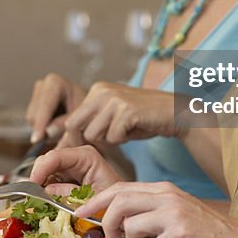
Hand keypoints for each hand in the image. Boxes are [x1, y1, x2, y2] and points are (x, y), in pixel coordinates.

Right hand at [26, 73, 86, 142]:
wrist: (88, 106)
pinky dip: (42, 126)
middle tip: (59, 137)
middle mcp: (43, 84)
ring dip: (43, 128)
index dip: (40, 124)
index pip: (44, 106)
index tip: (37, 140)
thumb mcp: (80, 118)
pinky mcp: (34, 101)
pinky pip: (32, 121)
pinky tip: (56, 123)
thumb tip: (47, 132)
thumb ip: (64, 124)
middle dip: (43, 128)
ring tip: (61, 128)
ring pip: (31, 119)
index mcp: (55, 83)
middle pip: (34, 114)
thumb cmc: (87, 110)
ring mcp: (36, 92)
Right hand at [29, 145, 124, 195]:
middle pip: (47, 161)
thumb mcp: (92, 200)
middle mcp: (76, 156)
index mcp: (86, 156)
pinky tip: (45, 199)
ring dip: (38, 184)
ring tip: (38, 200)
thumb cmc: (113, 203)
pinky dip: (43, 189)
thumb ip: (68, 194)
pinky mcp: (65, 174)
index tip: (32, 185)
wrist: (122, 208)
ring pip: (44, 170)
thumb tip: (46, 190)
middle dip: (37, 177)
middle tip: (31, 196)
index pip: (56, 156)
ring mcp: (70, 164)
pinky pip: (47, 179)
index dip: (41, 169)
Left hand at [58, 82, 176, 148]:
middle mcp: (101, 91)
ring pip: (93, 134)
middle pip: (75, 126)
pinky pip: (113, 138)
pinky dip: (123, 140)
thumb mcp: (112, 117)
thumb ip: (91, 124)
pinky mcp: (126, 110)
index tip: (88, 147)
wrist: (174, 113)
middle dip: (87, 141)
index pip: (71, 120)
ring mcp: (114, 99)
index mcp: (96, 90)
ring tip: (125, 132)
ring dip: (109, 140)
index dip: (76, 138)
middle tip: (106, 144)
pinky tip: (135, 130)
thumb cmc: (142, 119)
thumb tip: (63, 143)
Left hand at [76, 181, 237, 237]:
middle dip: (105, 222)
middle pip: (119, 202)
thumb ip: (149, 209)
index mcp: (164, 189)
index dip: (95, 201)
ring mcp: (175, 215)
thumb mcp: (176, 210)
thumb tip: (115, 220)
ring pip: (132, 226)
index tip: (80, 213)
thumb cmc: (205, 231)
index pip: (120, 188)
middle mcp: (168, 197)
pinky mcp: (181, 235)